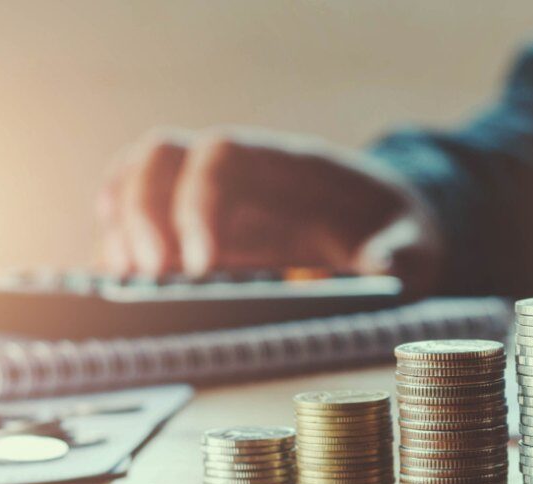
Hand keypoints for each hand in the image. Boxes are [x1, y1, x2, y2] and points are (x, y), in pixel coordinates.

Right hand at [96, 127, 445, 295]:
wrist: (391, 228)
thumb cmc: (395, 232)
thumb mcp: (415, 243)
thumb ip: (403, 252)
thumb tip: (383, 267)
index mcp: (289, 165)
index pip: (223, 155)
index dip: (200, 202)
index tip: (203, 268)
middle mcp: (242, 171)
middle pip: (165, 155)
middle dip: (145, 212)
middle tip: (151, 278)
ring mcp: (213, 195)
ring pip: (140, 176)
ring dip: (120, 224)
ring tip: (124, 280)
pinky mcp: (199, 228)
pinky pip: (139, 218)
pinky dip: (118, 242)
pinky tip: (119, 279)